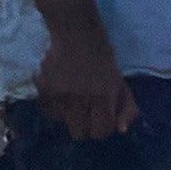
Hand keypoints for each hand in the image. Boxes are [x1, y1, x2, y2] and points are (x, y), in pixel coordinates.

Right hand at [29, 22, 133, 145]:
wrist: (75, 35)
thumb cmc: (103, 60)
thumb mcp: (121, 84)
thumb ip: (127, 109)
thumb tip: (120, 131)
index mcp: (103, 99)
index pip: (101, 132)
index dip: (103, 126)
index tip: (102, 116)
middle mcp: (80, 101)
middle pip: (80, 134)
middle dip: (85, 126)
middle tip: (86, 112)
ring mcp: (59, 97)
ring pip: (63, 124)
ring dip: (68, 116)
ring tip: (72, 101)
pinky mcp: (43, 91)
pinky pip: (48, 111)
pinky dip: (54, 106)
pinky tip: (60, 94)